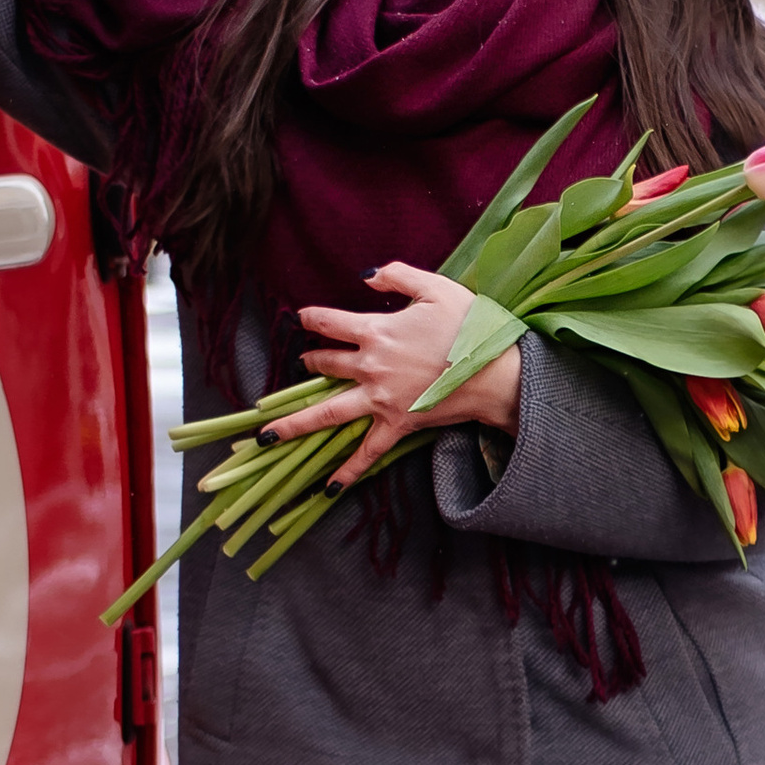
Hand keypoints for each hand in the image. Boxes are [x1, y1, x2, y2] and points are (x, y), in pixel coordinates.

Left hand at [277, 263, 522, 490]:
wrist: (497, 372)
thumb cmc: (471, 326)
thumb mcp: (435, 287)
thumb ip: (396, 275)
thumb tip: (365, 275)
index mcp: (376, 332)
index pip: (330, 323)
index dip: (311, 318)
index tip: (301, 318)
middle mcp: (370, 367)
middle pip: (326, 365)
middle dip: (310, 362)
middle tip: (302, 363)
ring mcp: (381, 400)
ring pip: (327, 413)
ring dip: (295, 423)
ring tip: (267, 435)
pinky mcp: (397, 425)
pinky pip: (367, 452)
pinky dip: (347, 472)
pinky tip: (326, 488)